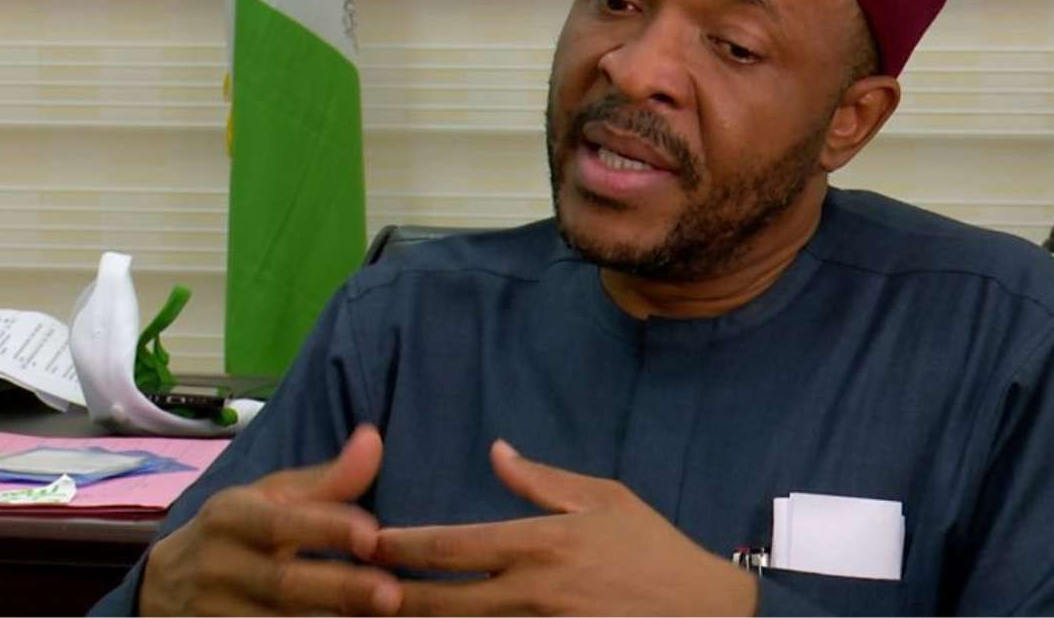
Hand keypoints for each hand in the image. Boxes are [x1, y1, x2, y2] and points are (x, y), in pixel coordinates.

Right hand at [140, 425, 403, 615]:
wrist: (163, 586)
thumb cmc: (237, 531)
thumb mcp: (269, 496)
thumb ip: (327, 479)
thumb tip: (374, 438)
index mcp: (230, 517)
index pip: (281, 523)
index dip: (326, 529)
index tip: (372, 535)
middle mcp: (218, 566)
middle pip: (282, 583)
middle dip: (338, 589)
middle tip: (390, 594)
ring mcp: (213, 611)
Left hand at [372, 440, 756, 615]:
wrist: (704, 614)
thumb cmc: (653, 549)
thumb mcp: (605, 499)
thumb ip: (543, 481)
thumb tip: (497, 452)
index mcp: (540, 544)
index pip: (452, 545)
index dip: (403, 546)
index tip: (368, 542)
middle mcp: (531, 591)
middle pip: (440, 600)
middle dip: (390, 597)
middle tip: (349, 590)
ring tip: (378, 615)